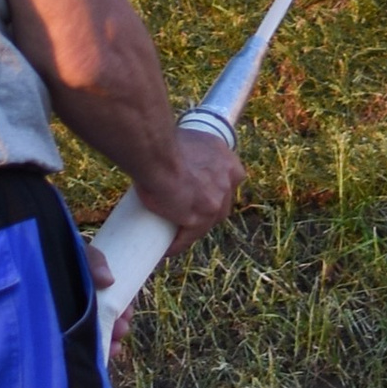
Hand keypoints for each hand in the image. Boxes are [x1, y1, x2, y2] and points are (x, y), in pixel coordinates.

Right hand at [137, 126, 239, 243]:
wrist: (158, 154)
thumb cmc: (164, 143)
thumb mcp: (190, 139)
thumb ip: (192, 150)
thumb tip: (177, 156)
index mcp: (227, 160)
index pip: (228, 182)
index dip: (215, 190)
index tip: (202, 193)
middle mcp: (227, 182)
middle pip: (221, 205)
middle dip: (208, 211)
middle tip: (187, 212)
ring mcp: (215, 203)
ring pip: (206, 224)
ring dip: (194, 229)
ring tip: (175, 232)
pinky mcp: (198, 219)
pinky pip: (188, 237)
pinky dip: (177, 244)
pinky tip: (167, 249)